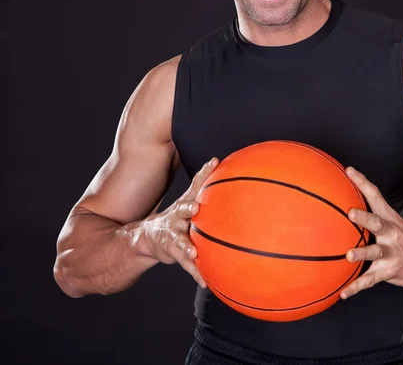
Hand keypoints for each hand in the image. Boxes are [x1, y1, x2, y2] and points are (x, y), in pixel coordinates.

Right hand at [140, 157, 219, 286]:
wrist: (148, 238)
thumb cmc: (178, 214)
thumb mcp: (187, 197)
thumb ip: (201, 181)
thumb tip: (215, 159)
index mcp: (184, 204)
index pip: (193, 185)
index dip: (201, 176)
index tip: (212, 164)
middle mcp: (176, 218)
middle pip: (181, 212)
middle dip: (187, 210)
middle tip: (195, 209)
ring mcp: (173, 237)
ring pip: (180, 241)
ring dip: (186, 246)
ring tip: (193, 251)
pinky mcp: (174, 254)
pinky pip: (187, 265)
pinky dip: (195, 273)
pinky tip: (205, 282)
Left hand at [340, 166, 402, 298]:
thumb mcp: (390, 218)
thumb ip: (370, 206)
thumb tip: (348, 191)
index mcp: (388, 218)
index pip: (375, 195)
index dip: (362, 182)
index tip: (349, 171)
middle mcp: (390, 233)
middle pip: (377, 222)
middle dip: (364, 217)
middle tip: (351, 213)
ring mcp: (390, 253)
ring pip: (375, 252)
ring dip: (362, 254)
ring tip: (348, 256)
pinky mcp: (389, 271)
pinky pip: (370, 280)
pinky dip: (356, 287)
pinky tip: (343, 293)